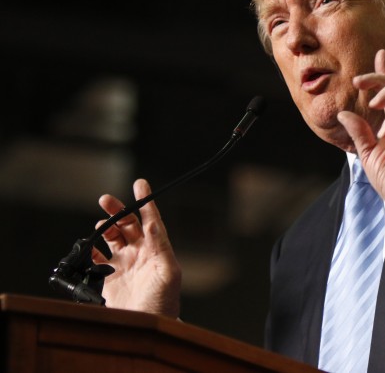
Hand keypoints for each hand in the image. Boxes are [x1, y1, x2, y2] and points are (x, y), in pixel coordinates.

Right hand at [92, 178, 181, 317]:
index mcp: (157, 249)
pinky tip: (88, 246)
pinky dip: (91, 249)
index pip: (152, 219)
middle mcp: (141, 253)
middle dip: (117, 210)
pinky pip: (97, 257)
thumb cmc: (164, 303)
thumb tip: (153, 224)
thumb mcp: (169, 273)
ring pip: (113, 237)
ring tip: (100, 226)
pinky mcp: (109, 277)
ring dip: (105, 227)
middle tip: (106, 200)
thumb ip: (161, 247)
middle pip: (128, 224)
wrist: (147, 326)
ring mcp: (125, 263)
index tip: (140, 184)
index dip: (146, 201)